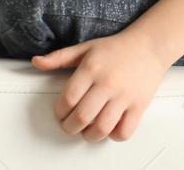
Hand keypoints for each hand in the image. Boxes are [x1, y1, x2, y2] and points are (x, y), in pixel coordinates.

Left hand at [32, 33, 169, 141]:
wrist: (148, 46)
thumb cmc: (114, 49)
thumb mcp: (84, 48)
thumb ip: (59, 57)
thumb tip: (36, 61)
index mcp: (91, 68)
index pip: (68, 98)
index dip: (59, 112)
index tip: (59, 114)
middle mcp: (107, 83)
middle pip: (82, 116)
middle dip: (70, 127)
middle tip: (68, 126)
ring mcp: (124, 96)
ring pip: (102, 128)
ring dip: (89, 135)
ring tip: (86, 131)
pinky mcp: (139, 106)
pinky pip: (125, 131)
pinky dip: (114, 136)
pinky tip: (109, 129)